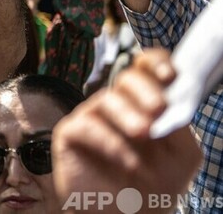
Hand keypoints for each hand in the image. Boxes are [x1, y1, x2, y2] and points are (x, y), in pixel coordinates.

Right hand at [53, 49, 201, 209]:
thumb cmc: (153, 187)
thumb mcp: (181, 154)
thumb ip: (178, 124)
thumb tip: (169, 102)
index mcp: (145, 104)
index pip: (146, 69)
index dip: (156, 63)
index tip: (170, 75)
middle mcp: (117, 106)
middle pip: (126, 78)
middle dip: (144, 90)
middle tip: (158, 109)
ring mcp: (91, 116)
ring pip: (106, 100)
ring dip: (128, 117)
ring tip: (144, 135)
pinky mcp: (70, 133)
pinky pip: (86, 125)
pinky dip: (110, 142)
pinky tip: (127, 160)